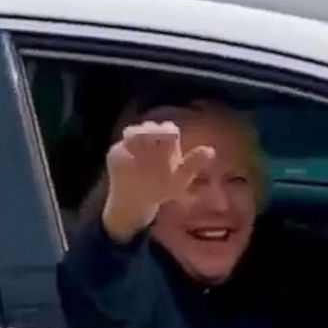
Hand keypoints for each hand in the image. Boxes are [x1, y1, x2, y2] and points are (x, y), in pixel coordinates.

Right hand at [101, 121, 214, 243]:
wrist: (137, 200)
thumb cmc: (163, 188)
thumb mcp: (180, 180)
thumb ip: (193, 164)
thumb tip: (210, 149)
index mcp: (165, 143)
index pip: (168, 129)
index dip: (168, 130)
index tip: (171, 135)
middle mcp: (147, 141)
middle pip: (149, 128)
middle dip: (151, 130)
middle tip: (153, 135)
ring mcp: (130, 147)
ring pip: (132, 133)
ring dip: (135, 136)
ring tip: (137, 142)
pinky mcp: (116, 154)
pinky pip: (119, 148)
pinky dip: (124, 150)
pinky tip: (129, 155)